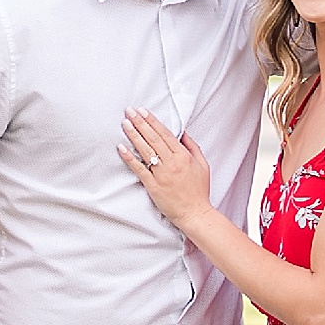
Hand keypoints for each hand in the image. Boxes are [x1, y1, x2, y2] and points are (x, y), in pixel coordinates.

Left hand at [119, 108, 214, 233]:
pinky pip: (139, 169)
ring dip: (134, 135)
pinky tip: (121, 147)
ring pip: (145, 150)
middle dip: (140, 123)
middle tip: (129, 111)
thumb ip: (192, 147)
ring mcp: (162, 174)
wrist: (195, 213)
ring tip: (124, 123)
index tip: (143, 111)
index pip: (165, 134)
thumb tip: (183, 132)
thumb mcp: (202, 164)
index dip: (153, 121)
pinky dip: (130, 157)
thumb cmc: (199, 191)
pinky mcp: (153, 186)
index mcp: (183, 156)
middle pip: (153, 138)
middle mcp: (172, 163)